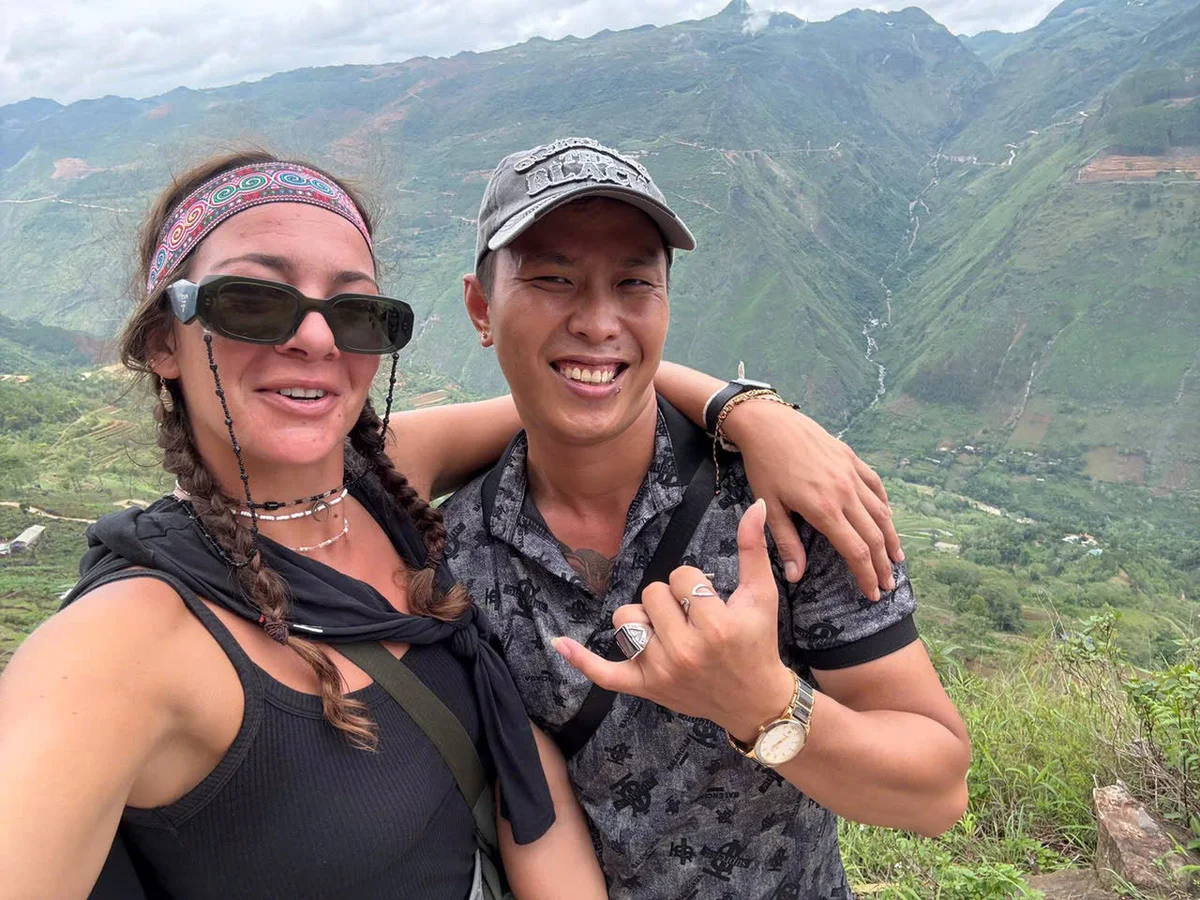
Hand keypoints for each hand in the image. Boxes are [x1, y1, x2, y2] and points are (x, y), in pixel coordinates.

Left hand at [552, 500, 794, 740]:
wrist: (753, 701)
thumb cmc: (757, 643)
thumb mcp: (762, 595)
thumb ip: (753, 549)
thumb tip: (755, 505)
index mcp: (714, 626)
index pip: (681, 576)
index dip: (694, 582)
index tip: (711, 601)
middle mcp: (684, 650)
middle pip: (650, 593)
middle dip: (671, 598)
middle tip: (693, 617)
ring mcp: (660, 671)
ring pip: (626, 619)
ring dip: (644, 618)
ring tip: (669, 630)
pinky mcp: (645, 687)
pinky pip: (605, 673)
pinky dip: (582, 660)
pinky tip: (559, 642)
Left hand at [720, 398, 901, 599]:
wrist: (767, 423)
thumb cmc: (764, 465)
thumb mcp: (769, 506)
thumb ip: (786, 543)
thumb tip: (796, 577)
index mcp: (823, 509)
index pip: (855, 551)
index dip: (866, 575)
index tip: (872, 593)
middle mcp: (844, 492)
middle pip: (873, 536)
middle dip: (883, 564)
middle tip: (888, 585)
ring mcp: (851, 473)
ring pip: (881, 512)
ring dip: (891, 538)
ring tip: (896, 559)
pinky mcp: (851, 458)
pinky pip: (876, 486)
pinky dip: (884, 506)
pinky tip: (887, 518)